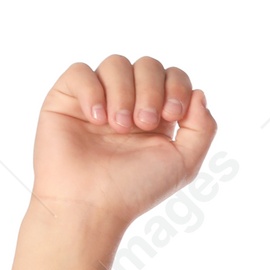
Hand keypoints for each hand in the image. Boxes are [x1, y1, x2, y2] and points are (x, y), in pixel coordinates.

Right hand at [30, 54, 215, 227]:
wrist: (91, 205)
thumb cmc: (135, 189)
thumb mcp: (184, 163)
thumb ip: (202, 128)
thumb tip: (199, 94)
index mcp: (157, 115)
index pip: (173, 77)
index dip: (177, 86)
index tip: (172, 115)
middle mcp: (128, 103)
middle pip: (147, 65)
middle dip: (151, 89)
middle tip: (143, 123)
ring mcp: (97, 98)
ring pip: (116, 63)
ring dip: (123, 92)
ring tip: (119, 126)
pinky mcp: (67, 98)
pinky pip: (81, 71)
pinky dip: (92, 91)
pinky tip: (96, 120)